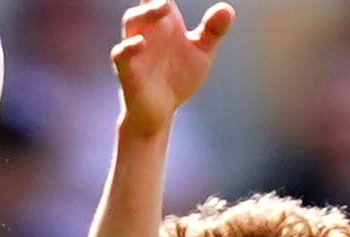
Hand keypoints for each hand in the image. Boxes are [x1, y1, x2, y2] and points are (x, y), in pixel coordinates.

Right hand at [112, 1, 232, 135]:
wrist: (161, 112)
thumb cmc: (177, 77)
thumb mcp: (200, 53)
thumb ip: (212, 31)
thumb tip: (228, 9)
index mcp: (163, 22)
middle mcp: (147, 30)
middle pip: (145, 5)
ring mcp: (135, 48)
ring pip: (131, 23)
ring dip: (146, 14)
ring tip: (163, 9)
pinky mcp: (127, 70)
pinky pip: (121, 54)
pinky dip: (129, 47)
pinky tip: (141, 43)